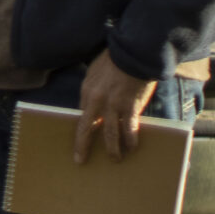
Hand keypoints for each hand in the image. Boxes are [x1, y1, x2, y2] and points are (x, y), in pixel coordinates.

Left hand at [74, 49, 157, 163]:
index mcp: (86, 91)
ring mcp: (113, 105)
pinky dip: (130, 139)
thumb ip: (93, 89)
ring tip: (114, 159)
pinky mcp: (130, 107)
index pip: (81, 114)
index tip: (82, 138)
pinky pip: (129, 129)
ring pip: (109, 133)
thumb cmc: (115, 60)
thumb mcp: (94, 72)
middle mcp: (96, 101)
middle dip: (82, 146)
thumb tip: (91, 104)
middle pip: (86, 128)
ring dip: (111, 149)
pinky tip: (132, 147)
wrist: (134, 54)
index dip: (83, 127)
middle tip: (80, 160)